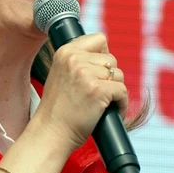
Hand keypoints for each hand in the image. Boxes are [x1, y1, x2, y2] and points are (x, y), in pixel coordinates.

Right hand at [34, 33, 127, 148]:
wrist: (51, 133)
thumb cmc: (58, 110)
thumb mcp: (61, 75)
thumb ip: (78, 62)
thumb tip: (107, 59)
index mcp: (65, 52)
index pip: (99, 39)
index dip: (104, 55)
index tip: (99, 72)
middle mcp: (75, 59)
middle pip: (111, 60)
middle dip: (110, 78)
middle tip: (99, 94)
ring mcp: (86, 74)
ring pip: (119, 75)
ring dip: (116, 91)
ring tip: (104, 104)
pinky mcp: (98, 90)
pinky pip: (122, 91)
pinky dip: (122, 104)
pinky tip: (113, 111)